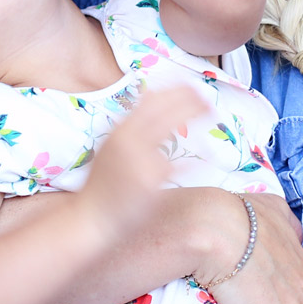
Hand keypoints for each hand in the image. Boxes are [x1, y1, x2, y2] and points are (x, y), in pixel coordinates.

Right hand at [81, 86, 208, 238]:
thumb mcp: (111, 145)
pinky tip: (210, 155)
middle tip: (209, 100)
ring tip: (211, 114)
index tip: (192, 86)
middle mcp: (128, 140)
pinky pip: (179, 166)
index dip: (174, 90)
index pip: (151, 100)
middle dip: (190, 100)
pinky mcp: (150, 181)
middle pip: (163, 110)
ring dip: (194, 118)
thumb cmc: (102, 183)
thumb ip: (131, 123)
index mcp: (119, 130)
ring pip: (172, 131)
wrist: (91, 217)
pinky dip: (196, 160)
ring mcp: (139, 159)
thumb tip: (150, 95)